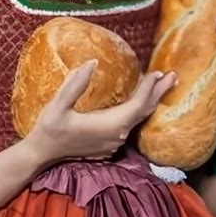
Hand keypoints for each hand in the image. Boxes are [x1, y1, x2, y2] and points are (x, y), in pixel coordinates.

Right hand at [27, 60, 176, 162]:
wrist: (41, 154)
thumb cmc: (49, 128)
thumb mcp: (58, 105)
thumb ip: (75, 83)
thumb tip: (92, 62)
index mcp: (109, 124)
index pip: (138, 104)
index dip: (150, 88)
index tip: (159, 72)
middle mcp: (117, 135)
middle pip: (144, 111)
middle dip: (159, 93)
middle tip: (173, 76)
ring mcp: (114, 142)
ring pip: (139, 119)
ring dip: (150, 101)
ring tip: (160, 85)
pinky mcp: (109, 144)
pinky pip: (131, 125)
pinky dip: (139, 111)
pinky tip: (139, 103)